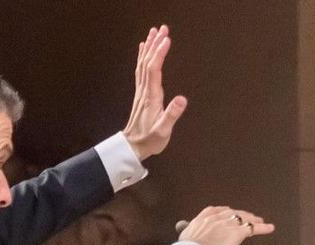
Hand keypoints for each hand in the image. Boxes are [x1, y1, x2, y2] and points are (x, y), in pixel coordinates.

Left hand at [123, 25, 187, 159]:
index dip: (159, 54)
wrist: (132, 147)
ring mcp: (141, 91)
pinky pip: (141, 70)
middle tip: (162, 28)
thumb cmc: (149, 140)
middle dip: (155, 44)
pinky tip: (144, 49)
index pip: (154, 70)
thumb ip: (172, 115)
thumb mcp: (163, 131)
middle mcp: (144, 91)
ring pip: (143, 64)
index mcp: (151, 97)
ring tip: (154, 32)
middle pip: (148, 62)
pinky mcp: (141, 93)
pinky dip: (143, 57)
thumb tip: (182, 99)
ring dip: (149, 47)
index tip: (167, 39)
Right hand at [178, 206, 274, 244]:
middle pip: (233, 213)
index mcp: (203, 218)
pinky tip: (269, 228)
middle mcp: (216, 218)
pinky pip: (253, 228)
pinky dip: (263, 228)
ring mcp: (227, 223)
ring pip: (244, 218)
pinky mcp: (237, 232)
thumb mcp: (186, 239)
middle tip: (248, 217)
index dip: (226, 213)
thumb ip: (190, 235)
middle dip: (241, 215)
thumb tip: (189, 240)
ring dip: (252, 220)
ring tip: (259, 222)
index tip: (228, 214)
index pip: (217, 210)